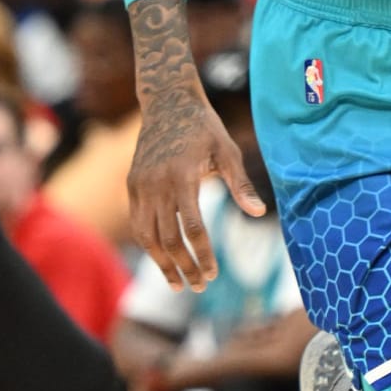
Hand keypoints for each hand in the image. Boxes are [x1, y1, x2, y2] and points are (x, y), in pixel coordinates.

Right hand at [128, 81, 264, 290]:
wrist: (167, 103)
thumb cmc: (204, 127)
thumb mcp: (227, 151)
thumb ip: (240, 184)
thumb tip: (259, 213)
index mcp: (182, 177)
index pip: (192, 228)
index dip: (202, 254)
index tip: (213, 274)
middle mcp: (156, 184)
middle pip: (167, 239)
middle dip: (184, 267)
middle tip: (200, 287)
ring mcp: (140, 186)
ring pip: (147, 236)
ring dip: (162, 263)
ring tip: (178, 284)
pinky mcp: (132, 185)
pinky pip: (138, 223)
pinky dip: (149, 245)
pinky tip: (163, 260)